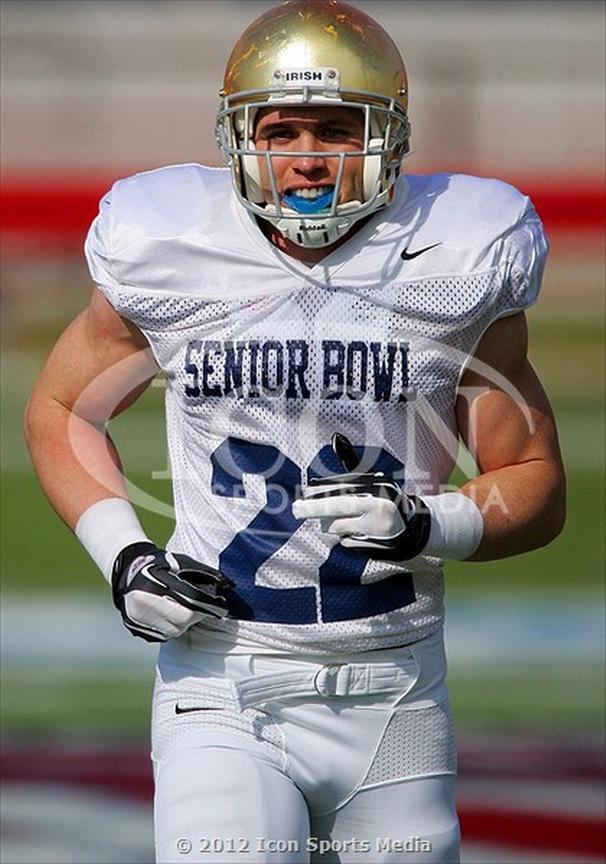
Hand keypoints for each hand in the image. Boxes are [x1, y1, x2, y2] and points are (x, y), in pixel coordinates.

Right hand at [111, 542, 230, 642]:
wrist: (127, 570)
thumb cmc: (160, 563)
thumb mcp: (181, 562)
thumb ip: (203, 572)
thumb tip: (228, 584)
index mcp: (156, 582)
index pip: (191, 600)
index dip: (209, 605)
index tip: (222, 607)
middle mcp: (144, 602)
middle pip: (183, 619)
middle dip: (196, 615)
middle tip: (202, 608)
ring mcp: (138, 618)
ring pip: (174, 631)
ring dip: (184, 623)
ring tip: (184, 609)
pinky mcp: (135, 628)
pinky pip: (161, 636)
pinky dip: (171, 628)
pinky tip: (171, 616)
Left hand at [292, 434, 430, 560]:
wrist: (414, 530)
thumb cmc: (386, 500)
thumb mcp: (373, 480)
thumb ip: (351, 465)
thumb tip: (336, 438)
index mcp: (377, 486)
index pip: (343, 488)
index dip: (321, 492)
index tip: (304, 493)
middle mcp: (378, 506)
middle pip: (337, 507)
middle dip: (313, 509)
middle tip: (296, 509)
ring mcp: (375, 528)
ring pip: (338, 527)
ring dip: (332, 525)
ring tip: (344, 520)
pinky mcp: (373, 546)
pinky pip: (346, 541)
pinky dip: (346, 537)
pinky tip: (357, 532)